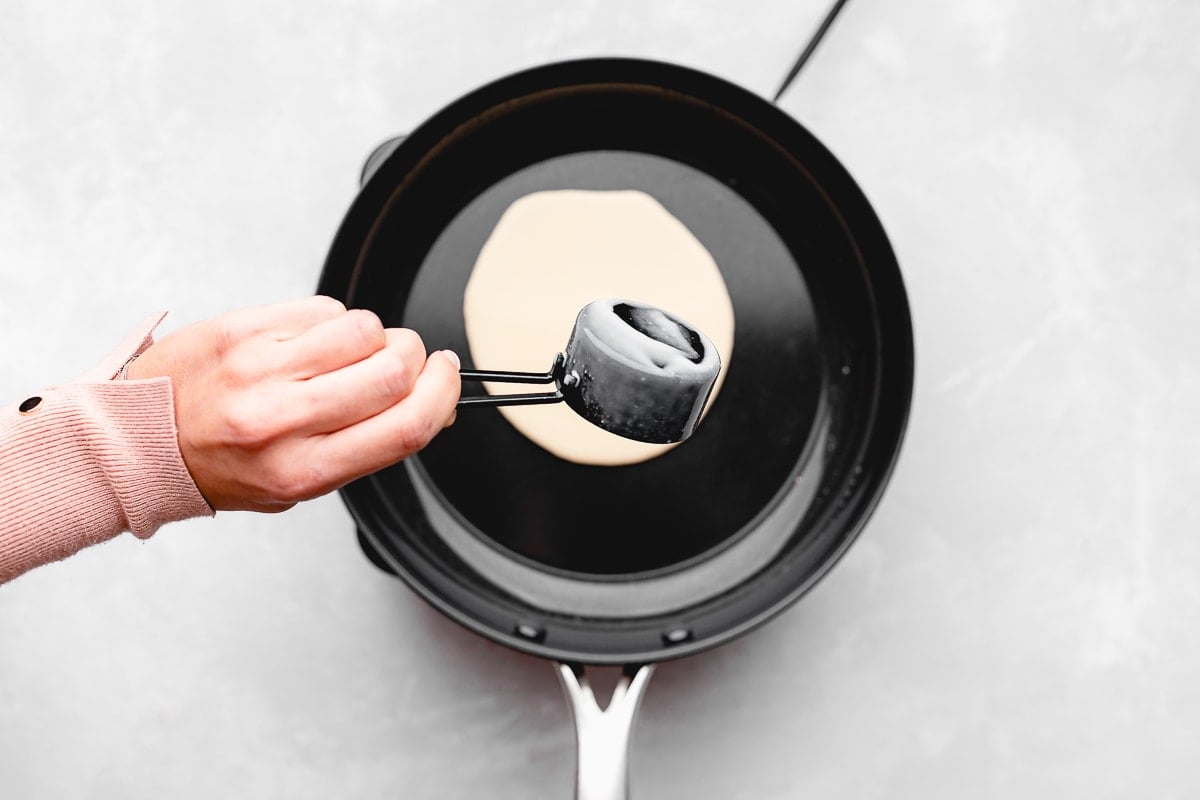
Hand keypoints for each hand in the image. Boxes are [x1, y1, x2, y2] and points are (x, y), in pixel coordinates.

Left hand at [126, 296, 460, 511]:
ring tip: (345, 353)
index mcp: (304, 470)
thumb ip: (369, 444)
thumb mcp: (302, 480)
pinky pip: (322, 308)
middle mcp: (283, 420)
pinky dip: (331, 320)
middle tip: (404, 361)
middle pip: (394, 371)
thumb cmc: (223, 466)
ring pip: (364, 329)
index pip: (406, 426)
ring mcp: (261, 369)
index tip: (447, 377)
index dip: (443, 395)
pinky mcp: (243, 329)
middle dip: (415, 358)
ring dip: (372, 337)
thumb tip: (434, 403)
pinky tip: (308, 341)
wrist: (140, 440)